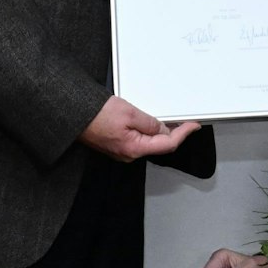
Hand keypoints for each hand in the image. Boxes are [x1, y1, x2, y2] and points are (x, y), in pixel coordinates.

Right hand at [78, 94, 200, 161]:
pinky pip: (139, 140)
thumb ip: (150, 123)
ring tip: (170, 119)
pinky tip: (151, 122)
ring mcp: (123, 151)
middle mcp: (129, 154)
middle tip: (185, 121)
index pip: (167, 144)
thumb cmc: (95, 115)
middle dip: (174, 132)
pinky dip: (149, 131)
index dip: (183, 134)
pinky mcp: (118, 145)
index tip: (193, 126)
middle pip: (160, 145)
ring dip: (161, 131)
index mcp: (134, 148)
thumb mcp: (130, 113)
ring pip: (150, 142)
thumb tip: (163, 129)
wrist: (74, 115)